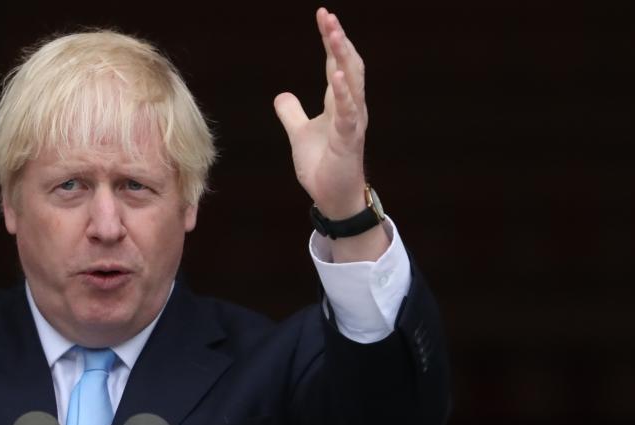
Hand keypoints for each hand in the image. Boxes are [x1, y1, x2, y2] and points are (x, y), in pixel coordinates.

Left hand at [273, 8, 367, 219]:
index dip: (330, 40)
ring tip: (334, 34)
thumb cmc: (323, 165)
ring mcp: (352, 123)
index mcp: (340, 103)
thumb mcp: (300, 134)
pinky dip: (345, 93)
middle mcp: (351, 107)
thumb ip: (292, 113)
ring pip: (352, 82)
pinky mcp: (349, 140)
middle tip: (328, 16)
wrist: (332, 197)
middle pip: (348, 65)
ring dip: (343, 57)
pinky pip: (348, 113)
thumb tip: (281, 95)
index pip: (336, 64)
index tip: (323, 16)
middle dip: (338, 39)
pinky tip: (338, 75)